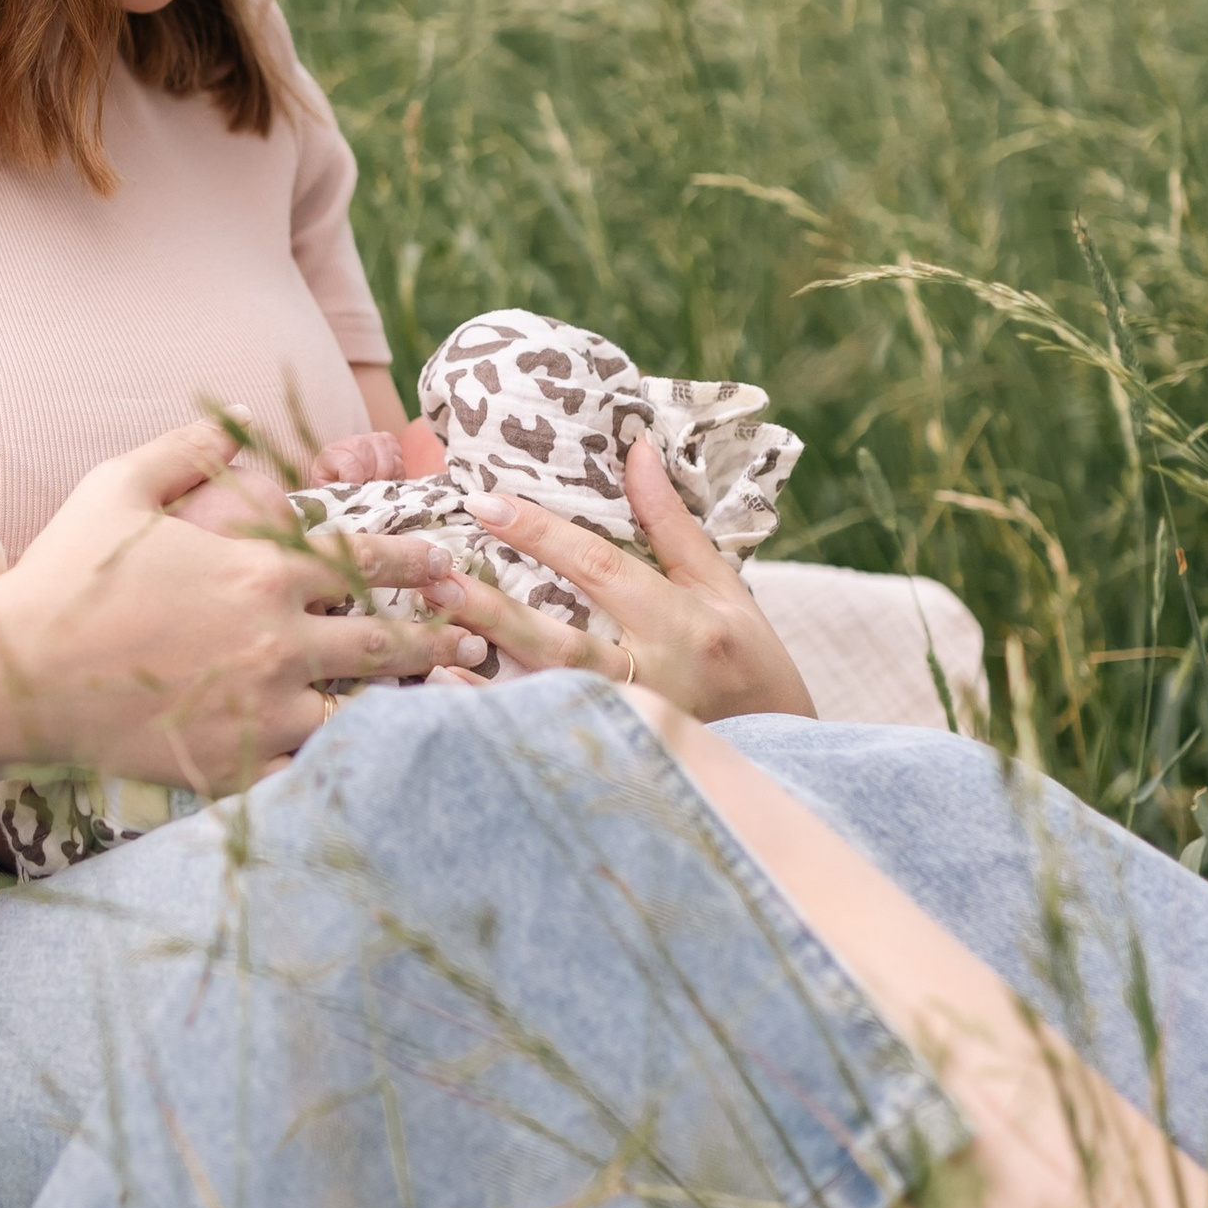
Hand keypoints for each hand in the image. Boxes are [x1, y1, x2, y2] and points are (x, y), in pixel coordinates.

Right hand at [0, 422, 487, 791]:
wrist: (15, 674)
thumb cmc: (66, 575)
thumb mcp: (120, 488)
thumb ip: (188, 449)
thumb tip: (243, 417)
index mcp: (262, 572)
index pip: (366, 561)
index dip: (414, 560)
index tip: (444, 564)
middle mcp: (278, 642)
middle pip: (386, 643)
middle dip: (437, 638)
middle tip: (470, 638)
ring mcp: (261, 711)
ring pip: (363, 714)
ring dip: (402, 707)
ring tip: (439, 707)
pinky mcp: (236, 767)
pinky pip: (312, 771)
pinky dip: (346, 766)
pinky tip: (371, 765)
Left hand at [417, 432, 815, 722]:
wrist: (782, 753)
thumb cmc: (747, 659)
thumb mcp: (719, 586)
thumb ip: (670, 523)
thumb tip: (636, 446)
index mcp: (680, 624)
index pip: (599, 569)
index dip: (540, 534)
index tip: (483, 503)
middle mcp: (652, 678)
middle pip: (561, 644)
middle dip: (495, 612)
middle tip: (436, 578)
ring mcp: (629, 728)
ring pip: (546, 700)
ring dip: (483, 673)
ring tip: (425, 644)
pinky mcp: (611, 760)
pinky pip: (541, 737)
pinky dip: (493, 719)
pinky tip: (445, 695)